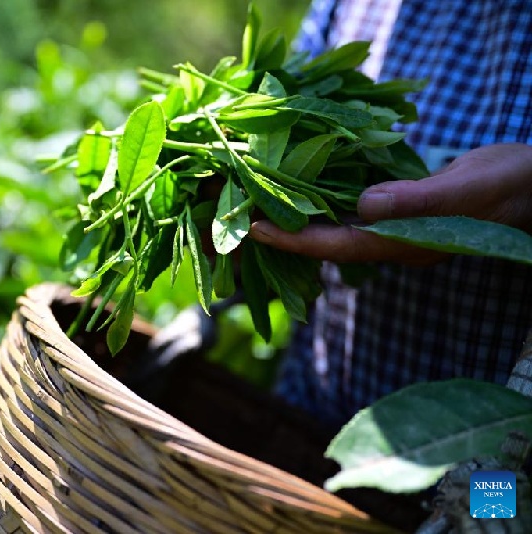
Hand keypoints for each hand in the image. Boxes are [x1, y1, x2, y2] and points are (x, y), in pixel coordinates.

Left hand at [249, 143, 531, 263]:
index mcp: (403, 243)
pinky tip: (302, 189)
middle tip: (239, 218)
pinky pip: (351, 213)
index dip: (293, 238)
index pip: (336, 245)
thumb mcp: (467, 189)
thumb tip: (365, 204)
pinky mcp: (400, 213)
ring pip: (335, 229)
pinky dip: (323, 202)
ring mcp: (395, 230)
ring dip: (297, 219)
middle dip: (283, 233)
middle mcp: (391, 242)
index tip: (254, 227)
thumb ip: (419, 201)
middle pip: (326, 243)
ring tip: (256, 204)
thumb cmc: (508, 187)